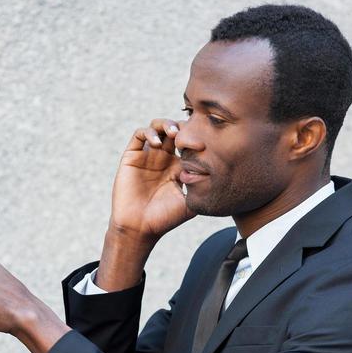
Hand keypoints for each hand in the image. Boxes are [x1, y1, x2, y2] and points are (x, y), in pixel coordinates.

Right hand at [108, 118, 195, 242]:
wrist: (140, 228)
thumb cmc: (164, 219)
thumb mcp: (190, 205)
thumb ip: (202, 190)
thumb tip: (219, 176)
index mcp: (177, 168)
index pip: (188, 143)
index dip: (195, 138)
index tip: (204, 142)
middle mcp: (163, 159)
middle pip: (174, 130)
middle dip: (182, 127)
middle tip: (190, 133)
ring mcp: (147, 156)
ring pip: (157, 127)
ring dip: (166, 124)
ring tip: (175, 133)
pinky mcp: (132, 157)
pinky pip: (139, 134)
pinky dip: (149, 133)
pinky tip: (158, 143)